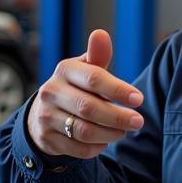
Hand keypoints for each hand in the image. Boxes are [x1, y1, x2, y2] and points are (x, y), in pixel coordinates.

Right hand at [27, 29, 143, 157]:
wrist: (43, 114)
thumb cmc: (75, 87)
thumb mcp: (84, 69)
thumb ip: (97, 55)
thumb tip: (101, 34)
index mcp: (64, 70)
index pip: (93, 78)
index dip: (118, 90)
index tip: (138, 99)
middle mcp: (51, 92)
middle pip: (89, 108)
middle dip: (118, 117)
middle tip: (138, 122)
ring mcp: (46, 116)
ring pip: (84, 131)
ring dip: (110, 134)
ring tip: (124, 131)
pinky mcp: (47, 139)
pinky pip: (78, 148)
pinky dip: (97, 147)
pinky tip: (105, 141)